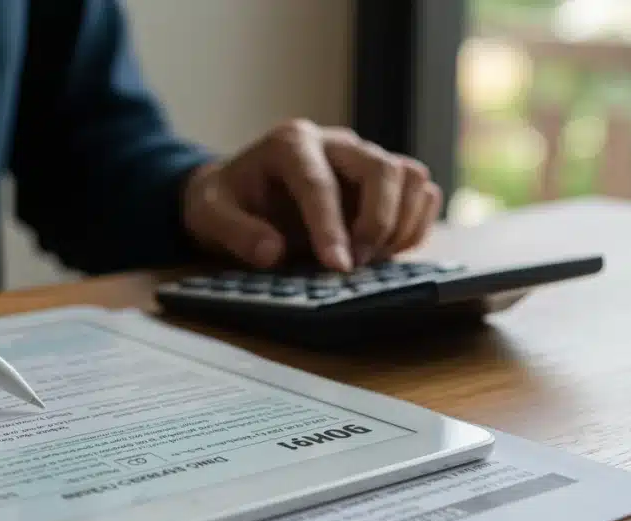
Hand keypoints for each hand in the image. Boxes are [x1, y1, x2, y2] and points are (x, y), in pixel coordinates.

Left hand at [182, 119, 442, 270]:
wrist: (237, 192)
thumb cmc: (224, 201)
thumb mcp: (210, 216)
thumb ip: (236, 233)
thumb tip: (272, 253)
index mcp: (291, 143)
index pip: (320, 183)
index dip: (330, 228)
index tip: (337, 267)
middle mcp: (335, 143)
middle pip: (382, 169)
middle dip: (376, 222)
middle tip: (353, 266)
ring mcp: (364, 158)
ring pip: (411, 177)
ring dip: (400, 224)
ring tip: (369, 260)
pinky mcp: (383, 180)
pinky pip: (420, 194)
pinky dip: (413, 226)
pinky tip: (383, 252)